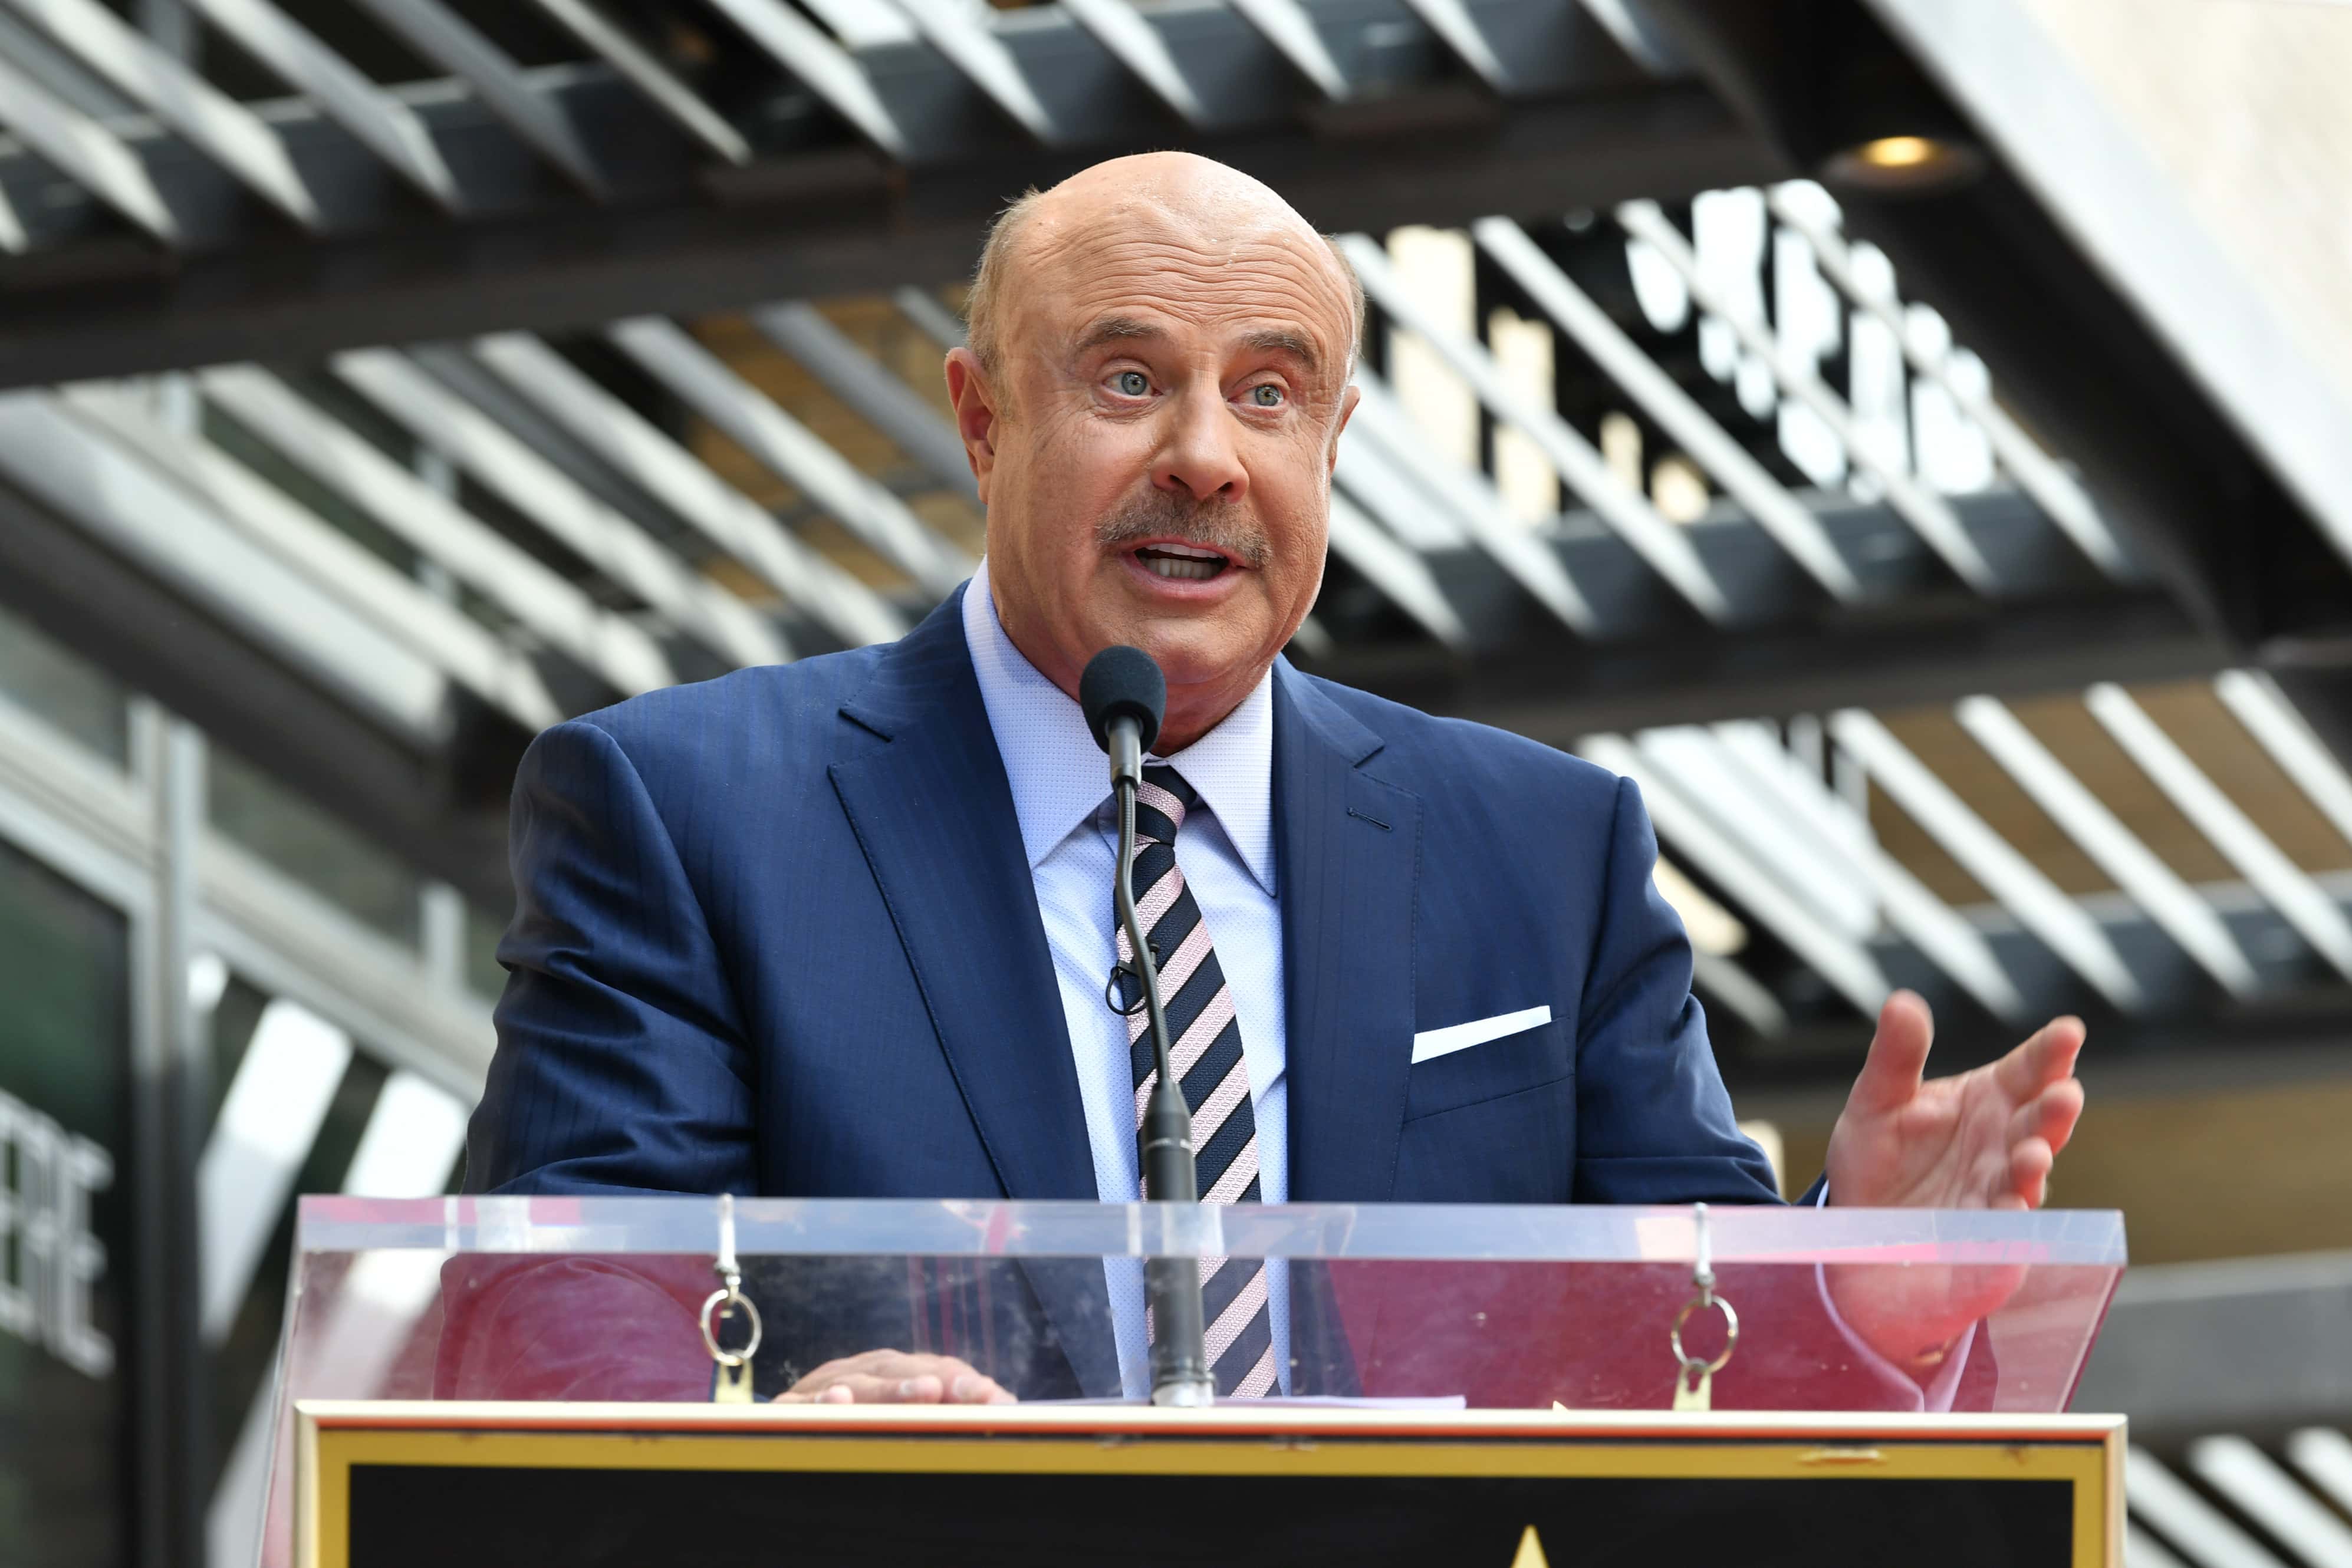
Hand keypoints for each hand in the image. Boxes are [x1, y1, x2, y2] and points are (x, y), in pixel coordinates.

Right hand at [773, 1349, 1014, 1404]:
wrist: (796, 1430)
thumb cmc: (863, 1425)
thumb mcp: (908, 1416)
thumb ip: (950, 1407)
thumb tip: (1007, 1403)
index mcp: (896, 1372)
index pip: (935, 1370)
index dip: (964, 1383)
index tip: (996, 1399)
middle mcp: (864, 1372)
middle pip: (899, 1371)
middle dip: (931, 1381)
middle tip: (953, 1390)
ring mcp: (826, 1385)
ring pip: (859, 1382)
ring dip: (889, 1388)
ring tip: (923, 1393)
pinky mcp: (790, 1406)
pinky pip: (805, 1403)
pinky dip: (821, 1401)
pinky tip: (837, 1402)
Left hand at [1821, 992, 2086, 1368]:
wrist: (1855, 1235)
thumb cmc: (1878, 1160)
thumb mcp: (1876, 1101)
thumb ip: (1896, 1056)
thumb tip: (1903, 1002)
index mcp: (1988, 1103)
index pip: (2027, 1073)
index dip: (2049, 1053)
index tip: (2069, 1031)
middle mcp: (2005, 1150)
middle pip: (2039, 1125)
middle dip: (2053, 1112)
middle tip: (2064, 1093)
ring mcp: (2001, 1201)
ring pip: (2027, 1183)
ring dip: (2033, 1169)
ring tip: (2031, 1156)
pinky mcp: (1987, 1253)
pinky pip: (2004, 1247)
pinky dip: (2009, 1237)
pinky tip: (2008, 1220)